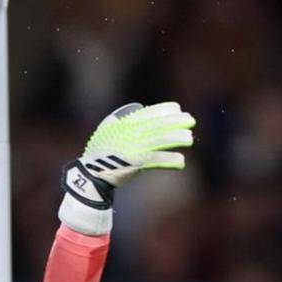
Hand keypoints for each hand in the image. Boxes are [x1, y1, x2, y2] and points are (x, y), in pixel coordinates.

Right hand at [59, 102, 195, 234]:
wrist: (90, 173)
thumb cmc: (100, 151)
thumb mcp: (107, 129)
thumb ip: (120, 118)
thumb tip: (138, 109)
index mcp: (125, 124)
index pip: (149, 112)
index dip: (165, 110)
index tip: (178, 109)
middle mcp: (131, 133)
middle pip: (158, 124)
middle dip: (176, 121)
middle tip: (191, 120)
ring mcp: (133, 148)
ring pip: (161, 140)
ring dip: (177, 138)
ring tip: (189, 138)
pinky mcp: (135, 163)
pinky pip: (156, 160)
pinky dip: (170, 161)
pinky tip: (181, 162)